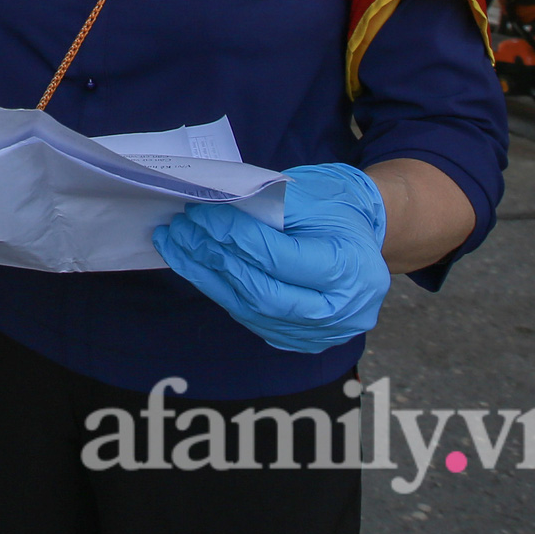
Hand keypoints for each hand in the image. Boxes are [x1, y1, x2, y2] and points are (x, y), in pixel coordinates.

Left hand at [153, 162, 390, 353]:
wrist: (360, 233)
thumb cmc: (336, 207)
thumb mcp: (310, 195)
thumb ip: (265, 207)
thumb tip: (211, 211)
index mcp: (351, 271)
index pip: (279, 259)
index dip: (235, 237)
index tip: (201, 213)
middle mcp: (340, 312)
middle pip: (263, 292)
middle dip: (215, 257)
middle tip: (182, 227)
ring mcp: (319, 333)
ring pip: (249, 309)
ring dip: (205, 274)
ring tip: (175, 242)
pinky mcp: (297, 338)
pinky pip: (248, 316)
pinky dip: (217, 288)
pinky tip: (192, 263)